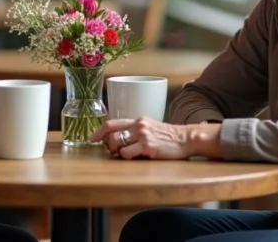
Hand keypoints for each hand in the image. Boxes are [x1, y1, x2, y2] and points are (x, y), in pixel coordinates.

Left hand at [90, 117, 211, 159]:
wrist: (185, 139)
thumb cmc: (167, 136)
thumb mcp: (150, 128)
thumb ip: (135, 131)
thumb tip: (118, 141)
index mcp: (137, 120)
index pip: (111, 123)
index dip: (99, 132)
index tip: (92, 139)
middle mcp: (138, 125)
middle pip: (111, 134)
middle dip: (108, 145)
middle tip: (113, 151)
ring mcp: (142, 135)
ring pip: (117, 143)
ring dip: (117, 152)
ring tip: (126, 154)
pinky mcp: (147, 146)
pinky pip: (127, 153)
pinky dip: (127, 157)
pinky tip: (137, 157)